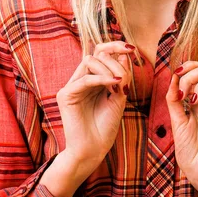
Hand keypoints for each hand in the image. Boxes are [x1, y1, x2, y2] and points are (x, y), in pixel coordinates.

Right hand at [56, 41, 133, 170]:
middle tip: (127, 67)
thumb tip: (123, 54)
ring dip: (109, 68)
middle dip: (114, 55)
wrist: (93, 150)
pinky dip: (101, 79)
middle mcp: (81, 80)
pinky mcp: (65, 95)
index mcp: (93, 79)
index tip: (132, 49)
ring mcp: (72, 86)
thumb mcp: (119, 96)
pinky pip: (85, 79)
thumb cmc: (106, 127)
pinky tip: (115, 85)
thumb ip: (121, 76)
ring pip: (89, 61)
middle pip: (95, 53)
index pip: (101, 54)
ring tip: (120, 84)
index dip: (115, 46)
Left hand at [166, 61, 197, 189]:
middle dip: (193, 74)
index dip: (188, 66)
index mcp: (197, 98)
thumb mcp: (176, 119)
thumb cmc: (187, 148)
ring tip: (194, 101)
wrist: (197, 170)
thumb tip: (173, 76)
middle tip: (184, 93)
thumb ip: (173, 98)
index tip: (176, 75)